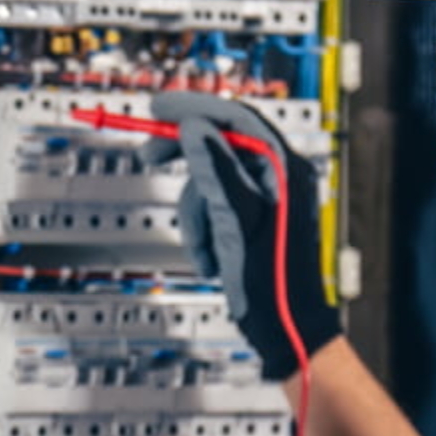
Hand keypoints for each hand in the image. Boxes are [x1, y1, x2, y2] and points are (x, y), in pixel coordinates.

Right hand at [142, 92, 340, 381]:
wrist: (285, 328)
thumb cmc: (272, 283)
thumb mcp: (236, 222)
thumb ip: (216, 170)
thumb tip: (195, 128)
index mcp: (284, 170)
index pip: (237, 118)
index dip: (195, 108)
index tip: (159, 107)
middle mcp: (280, 177)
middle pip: (221, 143)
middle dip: (185, 159)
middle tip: (150, 154)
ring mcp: (268, 197)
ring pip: (210, 181)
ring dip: (196, 214)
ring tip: (206, 248)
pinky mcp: (254, 218)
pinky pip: (216, 206)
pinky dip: (205, 229)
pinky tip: (213, 255)